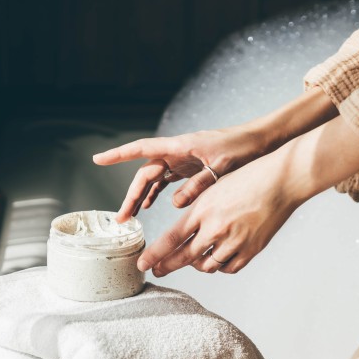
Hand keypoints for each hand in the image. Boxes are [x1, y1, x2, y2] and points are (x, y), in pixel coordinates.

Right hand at [93, 125, 269, 222]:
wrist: (260, 141)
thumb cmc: (241, 148)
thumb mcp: (220, 167)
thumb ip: (197, 184)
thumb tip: (173, 203)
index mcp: (179, 146)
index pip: (142, 149)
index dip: (118, 155)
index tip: (98, 160)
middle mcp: (177, 151)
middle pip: (146, 173)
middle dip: (132, 195)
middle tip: (122, 218)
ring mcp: (183, 159)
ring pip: (155, 178)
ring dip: (144, 196)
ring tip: (133, 216)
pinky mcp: (191, 166)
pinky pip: (168, 180)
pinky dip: (159, 192)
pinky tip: (153, 204)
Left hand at [137, 147, 302, 275]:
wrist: (280, 181)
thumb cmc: (247, 179)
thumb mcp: (214, 188)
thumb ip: (197, 211)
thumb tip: (183, 232)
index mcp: (203, 210)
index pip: (171, 239)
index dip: (155, 255)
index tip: (143, 264)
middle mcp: (216, 228)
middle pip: (185, 258)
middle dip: (167, 266)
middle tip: (157, 271)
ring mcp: (235, 241)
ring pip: (207, 266)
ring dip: (195, 265)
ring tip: (191, 260)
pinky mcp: (251, 250)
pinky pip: (228, 268)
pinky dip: (219, 266)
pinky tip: (215, 259)